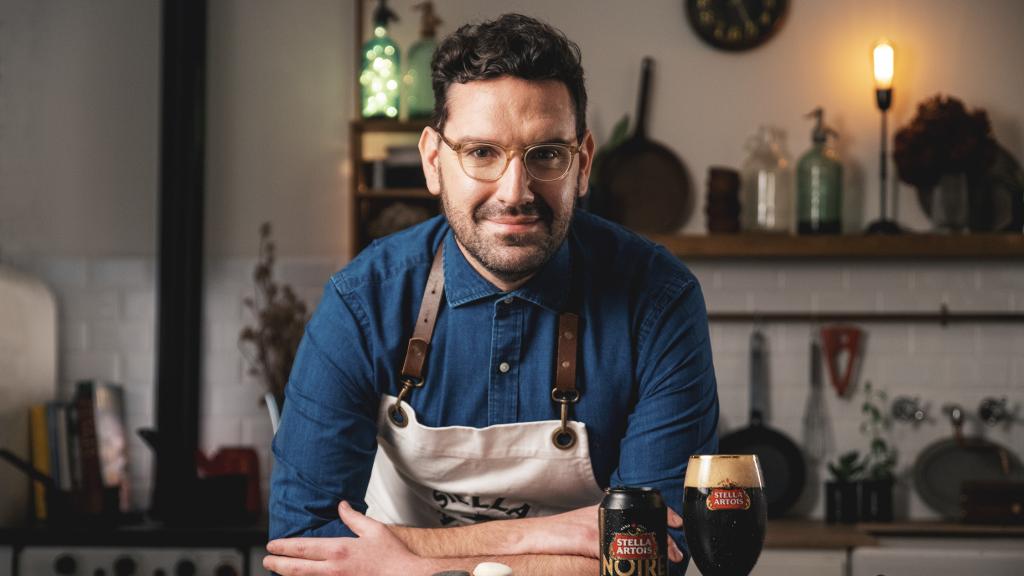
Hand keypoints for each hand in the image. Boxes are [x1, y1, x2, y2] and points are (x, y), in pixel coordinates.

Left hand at [264, 501, 436, 574]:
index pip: (303, 548)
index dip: (284, 547)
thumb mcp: (374, 530)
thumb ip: (354, 518)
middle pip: (297, 569)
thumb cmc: (392, 556)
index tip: (271, 545)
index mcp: (339, 550)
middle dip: (278, 565)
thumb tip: (341, 505)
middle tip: (266, 561)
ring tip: (280, 571)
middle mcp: (333, 569)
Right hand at [520, 504, 684, 562]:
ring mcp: (595, 525)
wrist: (531, 535)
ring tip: (660, 565)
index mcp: (603, 510)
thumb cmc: (556, 535)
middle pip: (641, 524)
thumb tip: (623, 548)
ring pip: (633, 538)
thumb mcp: (584, 525)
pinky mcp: (586, 537)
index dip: (661, 514)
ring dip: (649, 554)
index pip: (638, 507)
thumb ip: (604, 532)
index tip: (677, 523)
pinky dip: (626, 565)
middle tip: (675, 555)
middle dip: (662, 540)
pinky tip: (630, 571)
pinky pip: (613, 552)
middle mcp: (602, 514)